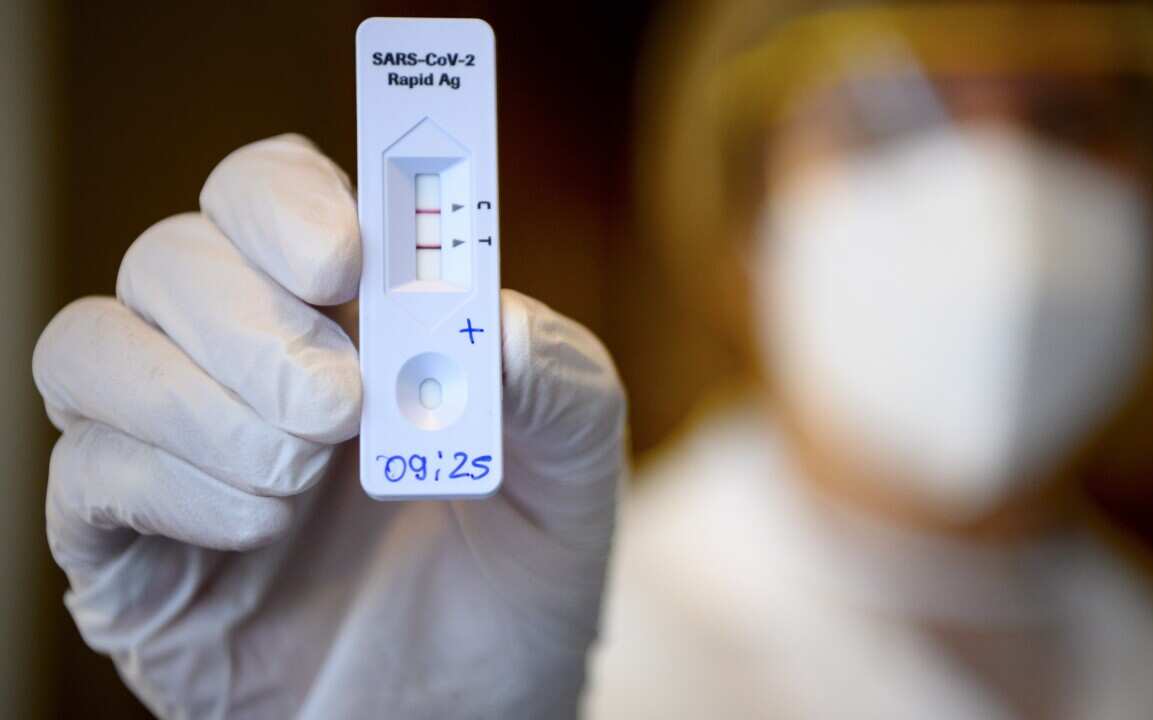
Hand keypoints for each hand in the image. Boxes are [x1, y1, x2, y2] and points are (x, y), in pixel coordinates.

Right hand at [33, 135, 625, 718]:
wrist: (479, 708)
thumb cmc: (518, 572)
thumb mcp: (576, 466)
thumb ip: (554, 374)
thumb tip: (486, 312)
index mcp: (346, 315)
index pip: (264, 192)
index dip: (286, 202)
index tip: (345, 260)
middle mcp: (243, 362)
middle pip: (171, 257)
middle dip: (249, 320)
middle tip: (341, 400)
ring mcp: (174, 449)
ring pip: (90, 346)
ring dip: (200, 402)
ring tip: (305, 471)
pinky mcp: (127, 548)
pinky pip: (82, 475)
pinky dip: (169, 484)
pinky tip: (259, 528)